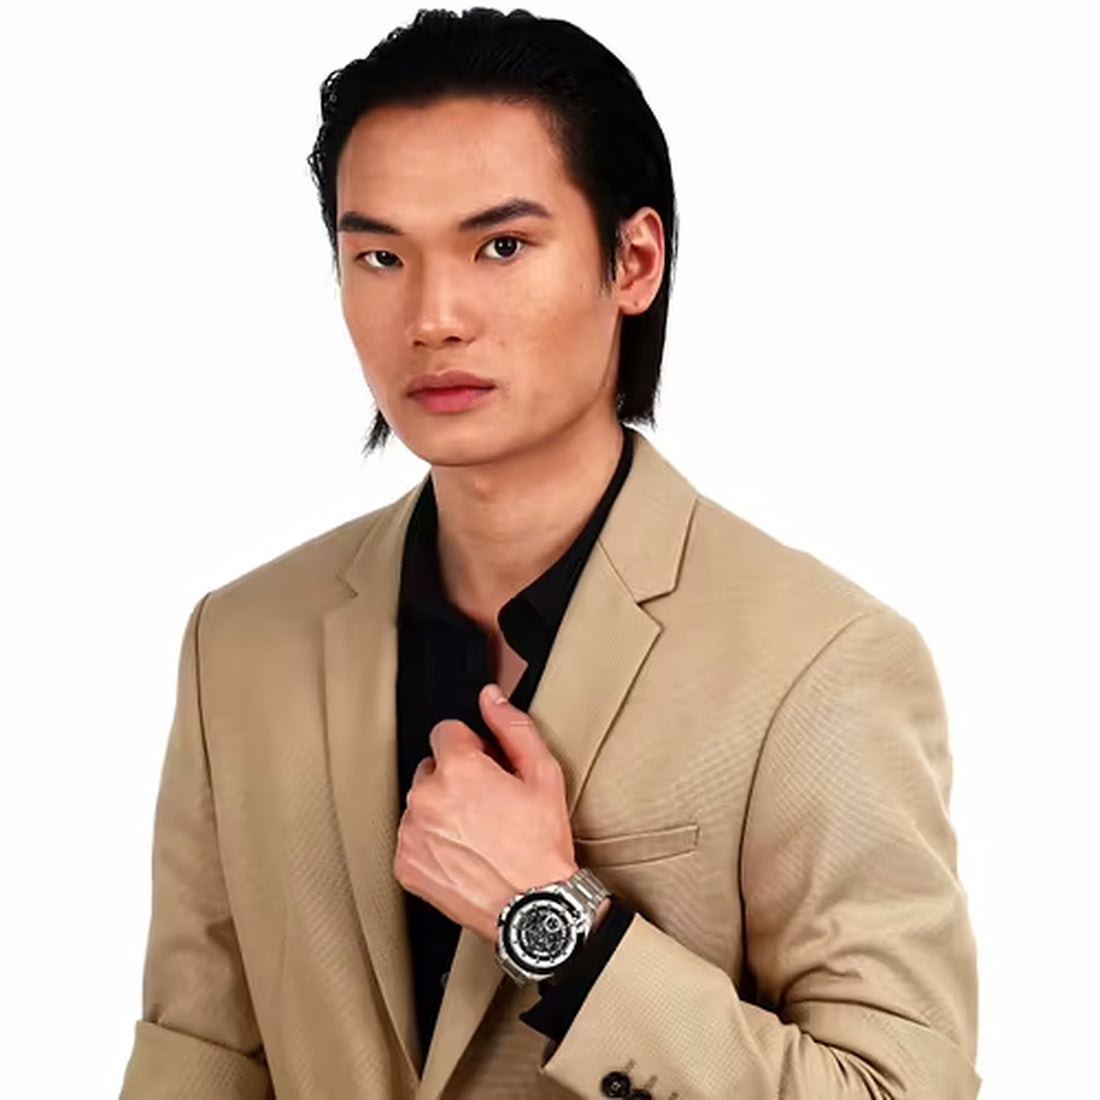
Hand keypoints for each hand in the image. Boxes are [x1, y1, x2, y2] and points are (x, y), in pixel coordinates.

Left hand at [394, 683, 578, 944]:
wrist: (534, 908)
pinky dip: (432, 842)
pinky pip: (412, 838)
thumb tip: (491, 697)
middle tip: (488, 804)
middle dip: (456, 778)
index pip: (446, 732)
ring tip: (477, 833)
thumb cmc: (541, 844)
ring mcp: (412, 834)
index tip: (487, 766)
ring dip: (442, 810)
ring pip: (421, 803)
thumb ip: (513, 727)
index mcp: (458, 770)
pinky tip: (463, 853)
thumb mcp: (543, 775)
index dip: (472, 747)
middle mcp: (427, 799)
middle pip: (432, 768)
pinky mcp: (406, 865)